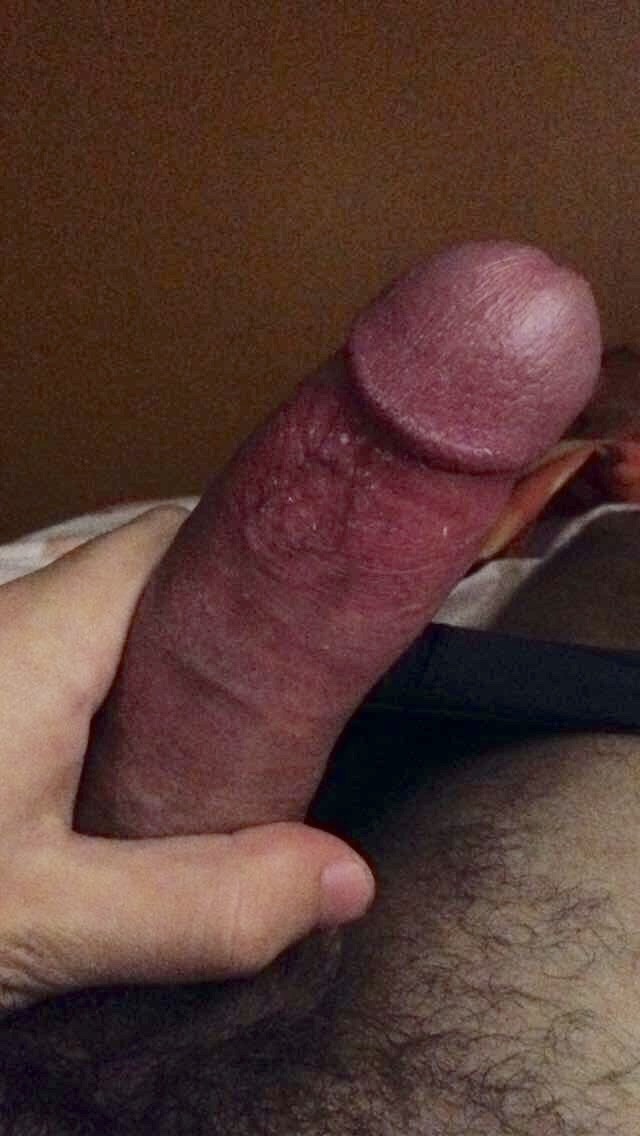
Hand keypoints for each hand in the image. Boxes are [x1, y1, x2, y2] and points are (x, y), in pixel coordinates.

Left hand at [0, 507, 373, 1013]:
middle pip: (147, 585)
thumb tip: (337, 880)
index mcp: (32, 643)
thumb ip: (196, 904)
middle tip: (300, 701)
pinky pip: (66, 677)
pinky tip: (144, 784)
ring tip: (241, 746)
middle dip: (229, 634)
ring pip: (106, 634)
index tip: (320, 603)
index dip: (252, 559)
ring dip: (175, 679)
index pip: (168, 542)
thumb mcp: (41, 919)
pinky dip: (123, 715)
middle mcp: (5, 630)